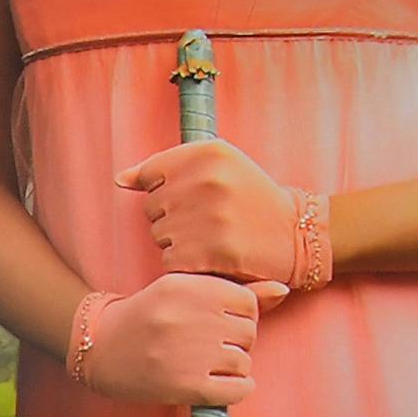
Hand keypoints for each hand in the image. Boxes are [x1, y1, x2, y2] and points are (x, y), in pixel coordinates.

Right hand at [76, 275, 287, 408]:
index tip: (216, 323)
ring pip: (244, 361)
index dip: (237, 315)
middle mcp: (187, 316)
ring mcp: (187, 352)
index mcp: (186, 285)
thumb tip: (284, 289)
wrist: (98, 347)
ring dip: (231, 367)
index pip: (246, 301)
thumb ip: (234, 291)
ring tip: (203, 364)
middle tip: (207, 346)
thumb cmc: (147, 316)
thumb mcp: (182, 290)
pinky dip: (235, 390)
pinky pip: (239, 389)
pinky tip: (215, 385)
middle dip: (235, 342)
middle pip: (248, 332)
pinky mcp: (186, 385)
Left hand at [117, 140, 297, 283]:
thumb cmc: (249, 198)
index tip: (194, 198)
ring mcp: (211, 215)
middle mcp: (208, 179)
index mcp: (208, 152)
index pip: (150, 175)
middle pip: (151, 208)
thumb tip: (120, 180)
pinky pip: (170, 261)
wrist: (297, 233)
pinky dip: (187, 265)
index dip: (167, 193)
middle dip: (173, 218)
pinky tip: (212, 257)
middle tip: (209, 221)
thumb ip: (164, 168)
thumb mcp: (216, 166)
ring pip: (159, 236)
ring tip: (212, 238)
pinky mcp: (214, 250)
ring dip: (179, 243)